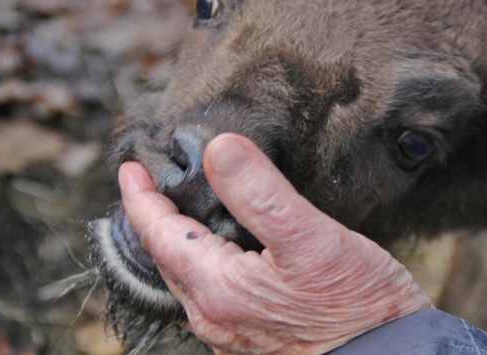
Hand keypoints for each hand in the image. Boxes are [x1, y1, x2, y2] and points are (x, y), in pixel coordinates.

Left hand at [119, 133, 432, 353]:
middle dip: (152, 218)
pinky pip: (211, 293)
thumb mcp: (309, 238)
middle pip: (165, 258)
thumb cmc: (355, 304)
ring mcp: (233, 331)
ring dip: (176, 241)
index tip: (131, 168)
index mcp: (217, 289)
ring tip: (178, 212)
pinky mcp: (255, 337)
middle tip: (150, 185)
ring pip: (187, 277)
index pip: (157, 235)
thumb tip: (220, 148)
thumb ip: (261, 194)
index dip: (139, 198)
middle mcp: (215, 316)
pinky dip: (202, 262)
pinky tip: (221, 251)